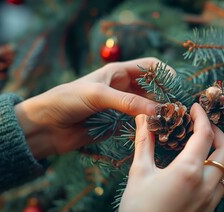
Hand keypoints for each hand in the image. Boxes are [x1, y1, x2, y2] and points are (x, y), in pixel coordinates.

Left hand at [15, 57, 167, 158]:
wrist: (46, 126)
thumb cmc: (67, 101)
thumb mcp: (97, 95)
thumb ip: (127, 102)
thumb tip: (157, 110)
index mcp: (118, 73)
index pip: (150, 67)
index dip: (166, 74)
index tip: (177, 87)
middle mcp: (123, 89)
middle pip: (154, 89)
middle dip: (166, 97)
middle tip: (178, 110)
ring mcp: (121, 108)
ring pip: (148, 108)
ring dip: (159, 114)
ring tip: (171, 123)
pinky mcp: (118, 125)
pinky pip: (139, 124)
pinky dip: (149, 127)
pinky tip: (158, 133)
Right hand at [117, 103, 223, 211]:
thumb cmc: (137, 209)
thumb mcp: (139, 172)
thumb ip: (145, 143)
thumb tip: (143, 119)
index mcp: (188, 170)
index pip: (205, 135)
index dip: (202, 117)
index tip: (195, 107)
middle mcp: (206, 184)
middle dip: (219, 133)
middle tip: (204, 126)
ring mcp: (211, 200)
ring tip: (210, 147)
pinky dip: (221, 171)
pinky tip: (205, 170)